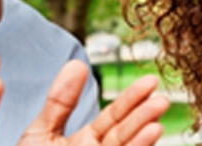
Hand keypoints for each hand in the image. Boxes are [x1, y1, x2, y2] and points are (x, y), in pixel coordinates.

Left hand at [18, 60, 169, 145]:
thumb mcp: (40, 133)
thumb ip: (59, 101)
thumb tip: (77, 64)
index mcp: (87, 141)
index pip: (114, 116)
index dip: (132, 98)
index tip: (151, 81)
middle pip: (125, 133)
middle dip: (144, 116)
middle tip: (162, 98)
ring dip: (143, 137)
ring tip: (157, 120)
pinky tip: (149, 136)